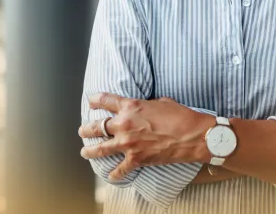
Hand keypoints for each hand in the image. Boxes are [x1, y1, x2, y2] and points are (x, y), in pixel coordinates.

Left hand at [79, 93, 213, 180]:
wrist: (192, 136)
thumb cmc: (180, 116)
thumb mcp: (162, 101)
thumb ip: (147, 104)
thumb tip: (147, 107)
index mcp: (131, 106)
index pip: (106, 100)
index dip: (95, 100)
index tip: (91, 101)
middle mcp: (125, 124)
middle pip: (97, 126)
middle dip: (87, 128)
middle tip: (83, 130)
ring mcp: (128, 143)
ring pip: (100, 148)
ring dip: (90, 150)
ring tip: (84, 151)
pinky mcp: (136, 159)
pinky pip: (120, 169)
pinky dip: (114, 173)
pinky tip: (110, 175)